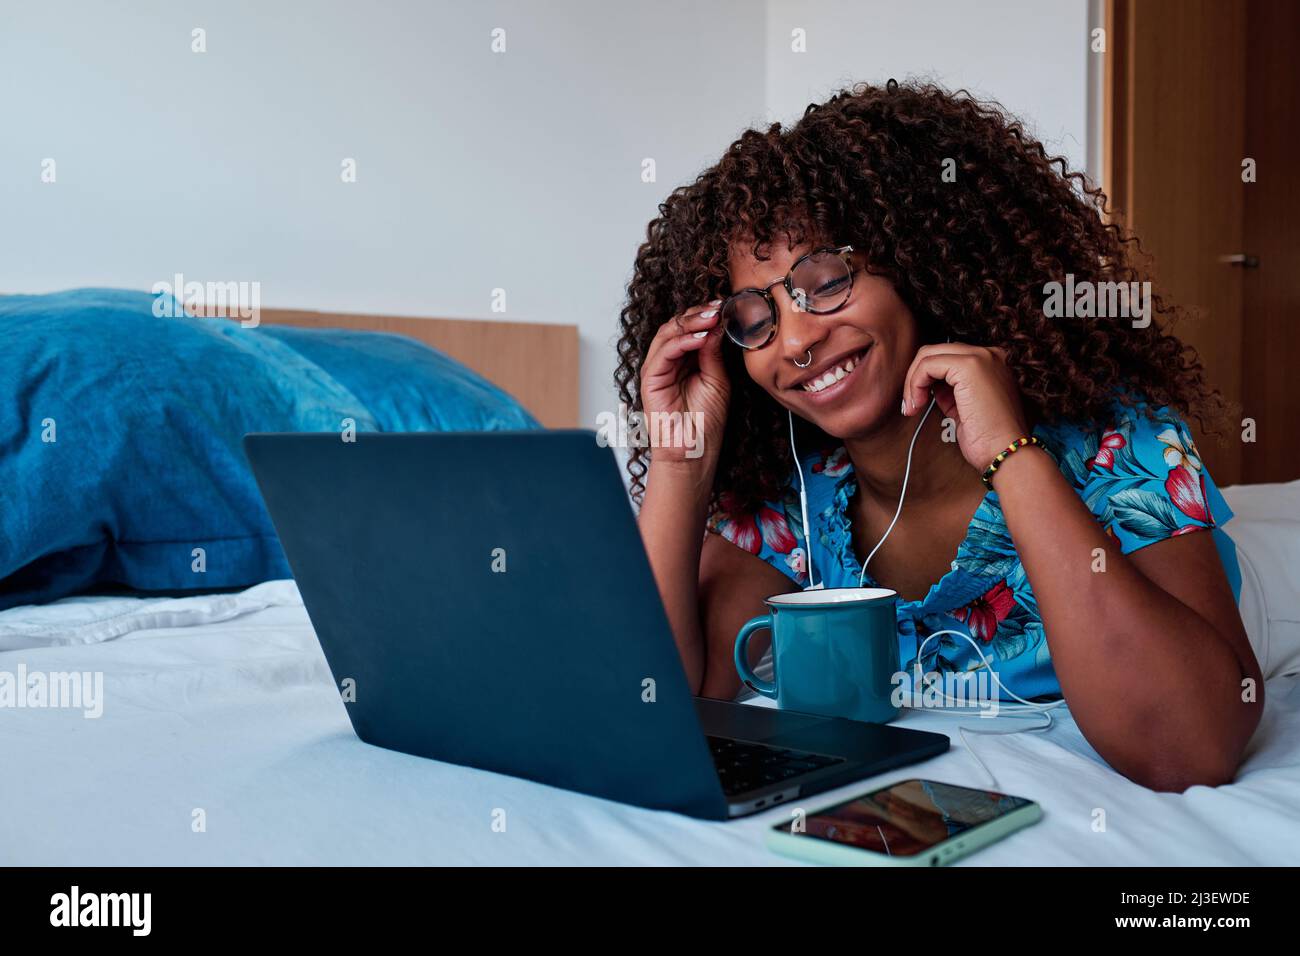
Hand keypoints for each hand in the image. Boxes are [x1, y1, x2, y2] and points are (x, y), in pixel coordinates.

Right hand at [638, 300, 729, 464]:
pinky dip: (682, 341)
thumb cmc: (705, 421)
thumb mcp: (717, 379)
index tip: (726, 306)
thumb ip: (713, 353)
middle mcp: (668, 361)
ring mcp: (657, 368)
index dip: (706, 315)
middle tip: (719, 307)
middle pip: (677, 325)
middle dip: (698, 314)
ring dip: (691, 322)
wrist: (694, 450)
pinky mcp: (650, 379)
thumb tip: (717, 324)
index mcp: (685, 360)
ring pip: (668, 333)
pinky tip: (701, 337)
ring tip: (712, 317)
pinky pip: (664, 352)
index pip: (691, 328)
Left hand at [901, 343, 1028, 471]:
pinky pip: (928, 364)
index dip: (927, 378)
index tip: (917, 403)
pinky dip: (915, 383)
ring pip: (929, 355)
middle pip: (936, 351)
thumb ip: (950, 392)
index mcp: (992, 363)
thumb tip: (930, 386)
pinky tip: (917, 404)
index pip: (948, 357)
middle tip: (910, 405)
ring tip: (913, 407)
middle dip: (915, 377)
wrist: (1005, 453)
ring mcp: (981, 357)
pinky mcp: (969, 366)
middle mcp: (989, 355)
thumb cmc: (989, 439)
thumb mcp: (965, 408)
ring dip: (913, 382)